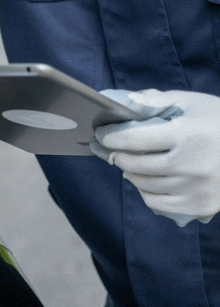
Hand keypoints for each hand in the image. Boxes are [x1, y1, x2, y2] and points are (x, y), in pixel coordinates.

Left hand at [92, 90, 219, 225]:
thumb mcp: (193, 102)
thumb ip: (158, 100)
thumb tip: (127, 102)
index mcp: (185, 135)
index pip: (134, 140)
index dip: (113, 137)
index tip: (103, 134)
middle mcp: (190, 164)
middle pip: (136, 164)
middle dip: (118, 156)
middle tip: (112, 150)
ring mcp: (196, 188)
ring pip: (145, 185)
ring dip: (130, 173)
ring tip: (128, 164)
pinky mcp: (201, 205)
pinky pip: (159, 203)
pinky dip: (146, 193)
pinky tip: (145, 182)